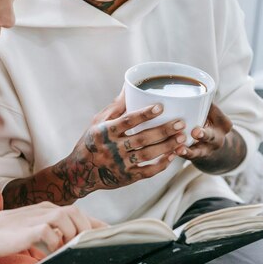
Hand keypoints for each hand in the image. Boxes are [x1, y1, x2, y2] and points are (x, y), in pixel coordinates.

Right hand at [0, 201, 104, 256]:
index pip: (78, 212)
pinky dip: (55, 245)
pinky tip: (53, 256)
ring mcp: (38, 217)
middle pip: (76, 212)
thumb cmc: (10, 235)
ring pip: (66, 219)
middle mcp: (46, 209)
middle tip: (89, 248)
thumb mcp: (35, 232)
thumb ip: (52, 234)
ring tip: (73, 252)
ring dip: (72, 236)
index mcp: (48, 209)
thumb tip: (72, 246)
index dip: (95, 223)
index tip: (110, 234)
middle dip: (86, 230)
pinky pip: (50, 233)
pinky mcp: (30, 228)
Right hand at [62, 89, 185, 195]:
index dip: (144, 114)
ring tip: (182, 138)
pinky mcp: (126, 178)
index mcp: (105, 132)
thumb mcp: (97, 122)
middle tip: (180, 123)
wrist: (80, 172)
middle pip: (141, 139)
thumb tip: (128, 85)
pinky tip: (173, 155)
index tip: (161, 106)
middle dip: (163, 131)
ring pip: (147, 155)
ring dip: (166, 147)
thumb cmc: (91, 141)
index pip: (127, 121)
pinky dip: (161, 165)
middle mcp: (112, 148)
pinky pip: (147, 172)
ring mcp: (120, 164)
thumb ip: (115, 106)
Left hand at [173, 103, 245, 172]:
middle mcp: (217, 139)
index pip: (222, 119)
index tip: (208, 109)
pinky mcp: (195, 158)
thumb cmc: (207, 121)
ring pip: (198, 152)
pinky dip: (179, 156)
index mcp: (224, 124)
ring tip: (179, 149)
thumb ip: (203, 101)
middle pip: (211, 137)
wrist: (211, 147)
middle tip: (196, 132)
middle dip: (203, 134)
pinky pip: (187, 158)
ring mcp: (206, 150)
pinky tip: (170, 154)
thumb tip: (189, 83)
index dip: (215, 114)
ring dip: (188, 150)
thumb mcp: (212, 112)